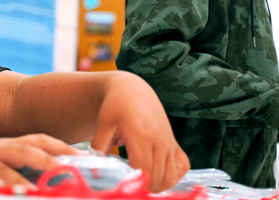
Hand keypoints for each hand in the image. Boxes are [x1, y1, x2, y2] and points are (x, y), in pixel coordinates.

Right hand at [0, 134, 77, 185]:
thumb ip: (18, 175)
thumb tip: (41, 187)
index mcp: (10, 145)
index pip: (42, 140)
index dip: (64, 147)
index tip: (87, 157)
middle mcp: (3, 144)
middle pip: (37, 141)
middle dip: (61, 150)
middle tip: (82, 163)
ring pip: (21, 151)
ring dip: (43, 160)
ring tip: (60, 172)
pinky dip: (14, 178)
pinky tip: (26, 189)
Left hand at [90, 72, 189, 191]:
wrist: (132, 91)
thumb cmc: (115, 107)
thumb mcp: (103, 126)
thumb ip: (99, 148)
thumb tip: (95, 170)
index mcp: (141, 135)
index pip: (144, 171)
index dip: (134, 183)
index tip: (122, 182)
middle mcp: (159, 141)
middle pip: (158, 179)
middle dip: (143, 187)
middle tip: (128, 182)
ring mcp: (169, 143)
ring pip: (171, 178)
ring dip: (157, 185)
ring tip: (140, 180)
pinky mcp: (174, 143)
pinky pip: (183, 167)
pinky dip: (173, 176)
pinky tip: (156, 172)